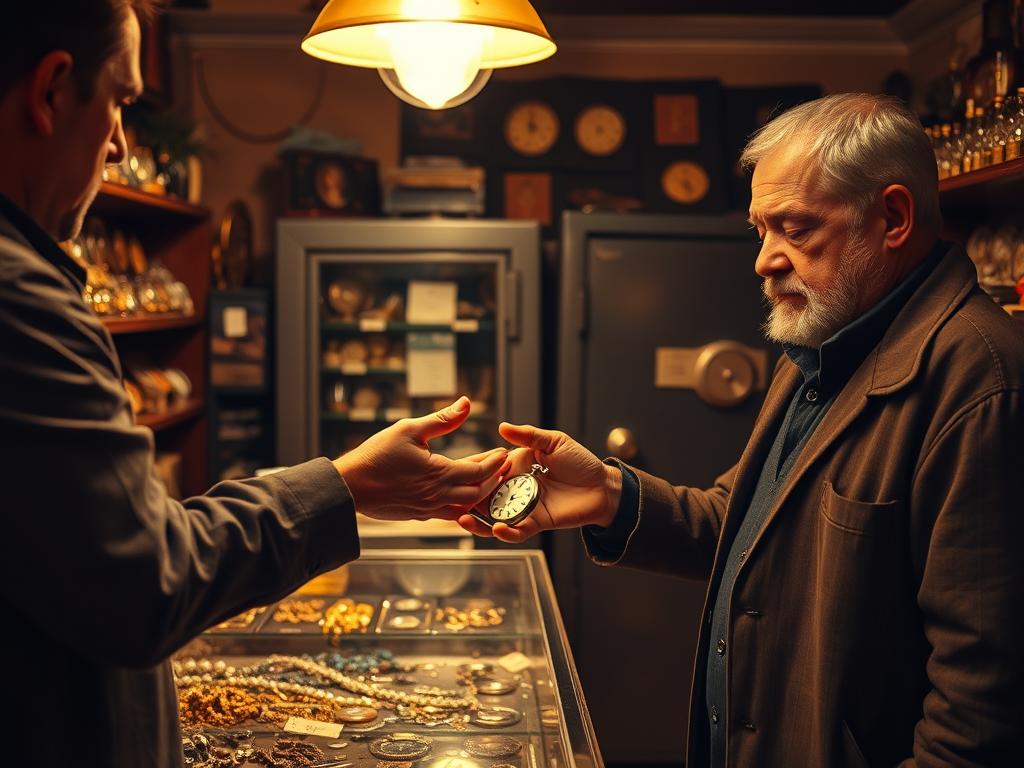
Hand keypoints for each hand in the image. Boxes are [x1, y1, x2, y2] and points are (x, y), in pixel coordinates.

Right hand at [334, 397, 508, 520]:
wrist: (350, 487)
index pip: (479, 471)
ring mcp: (429, 509)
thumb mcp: (409, 429)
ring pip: (466, 508)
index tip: (503, 452)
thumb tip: (466, 403)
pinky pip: (450, 515)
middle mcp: (438, 495)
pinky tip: (463, 496)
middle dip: (494, 480)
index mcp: (439, 474)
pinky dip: (463, 506)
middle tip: (503, 468)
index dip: (495, 462)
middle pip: (478, 492)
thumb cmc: (376, 456)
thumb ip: (442, 419)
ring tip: (488, 482)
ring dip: (480, 495)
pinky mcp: (419, 516)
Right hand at [457, 423, 621, 543]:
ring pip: (493, 518)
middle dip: (465, 499)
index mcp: (514, 468)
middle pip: (483, 497)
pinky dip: (505, 533)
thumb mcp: (553, 442)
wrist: (603, 486)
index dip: (470, 472)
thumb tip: (502, 426)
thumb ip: (528, 436)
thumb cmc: (580, 461)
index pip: (486, 471)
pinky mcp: (536, 523)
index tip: (454, 470)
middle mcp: (514, 489)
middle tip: (449, 498)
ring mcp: (523, 508)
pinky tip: (497, 528)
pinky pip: (516, 531)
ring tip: (463, 518)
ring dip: (477, 522)